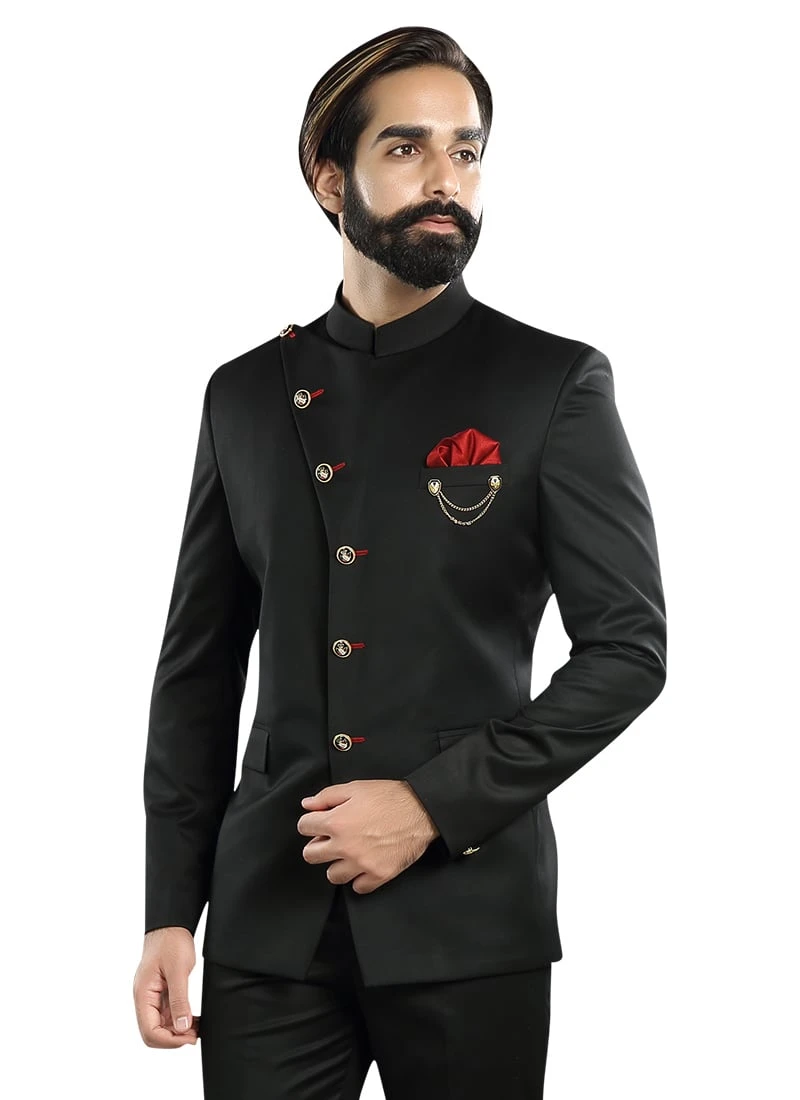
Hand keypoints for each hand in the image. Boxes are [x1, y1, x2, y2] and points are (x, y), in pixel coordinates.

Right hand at [133, 927, 199, 1046]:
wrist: (171, 925)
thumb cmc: (171, 942)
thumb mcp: (178, 971)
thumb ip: (179, 1000)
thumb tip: (182, 1028)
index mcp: (143, 994)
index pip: (150, 1031)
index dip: (170, 1040)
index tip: (190, 1037)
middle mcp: (144, 999)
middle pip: (152, 1033)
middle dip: (173, 1039)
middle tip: (195, 1035)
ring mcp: (151, 997)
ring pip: (160, 1026)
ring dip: (177, 1032)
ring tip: (197, 1028)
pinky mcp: (160, 994)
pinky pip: (166, 1016)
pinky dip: (179, 1021)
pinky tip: (193, 1020)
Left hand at [297, 779, 438, 893]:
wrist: (421, 810)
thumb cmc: (389, 797)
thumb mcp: (355, 788)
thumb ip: (327, 796)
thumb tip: (307, 804)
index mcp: (337, 822)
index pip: (304, 827)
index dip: (311, 822)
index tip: (319, 822)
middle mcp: (345, 846)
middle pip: (311, 855)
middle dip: (318, 844)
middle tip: (331, 838)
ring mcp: (361, 863)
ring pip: (332, 875)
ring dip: (337, 864)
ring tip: (349, 852)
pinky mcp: (378, 875)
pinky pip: (357, 887)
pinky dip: (359, 878)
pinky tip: (365, 864)